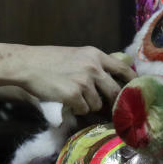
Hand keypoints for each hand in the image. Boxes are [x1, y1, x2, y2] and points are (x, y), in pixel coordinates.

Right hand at [17, 46, 135, 114]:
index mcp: (96, 55)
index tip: (135, 91)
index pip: (123, 69)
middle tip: (109, 108)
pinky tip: (66, 100)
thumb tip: (111, 77)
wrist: (27, 64)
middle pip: (115, 91)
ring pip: (97, 103)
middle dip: (112, 102)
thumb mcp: (76, 54)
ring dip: (88, 105)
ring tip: (74, 97)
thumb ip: (94, 63)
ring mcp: (84, 81)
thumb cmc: (48, 60)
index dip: (132, 82)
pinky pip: (83, 109)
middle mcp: (93, 67)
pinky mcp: (74, 95)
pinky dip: (76, 108)